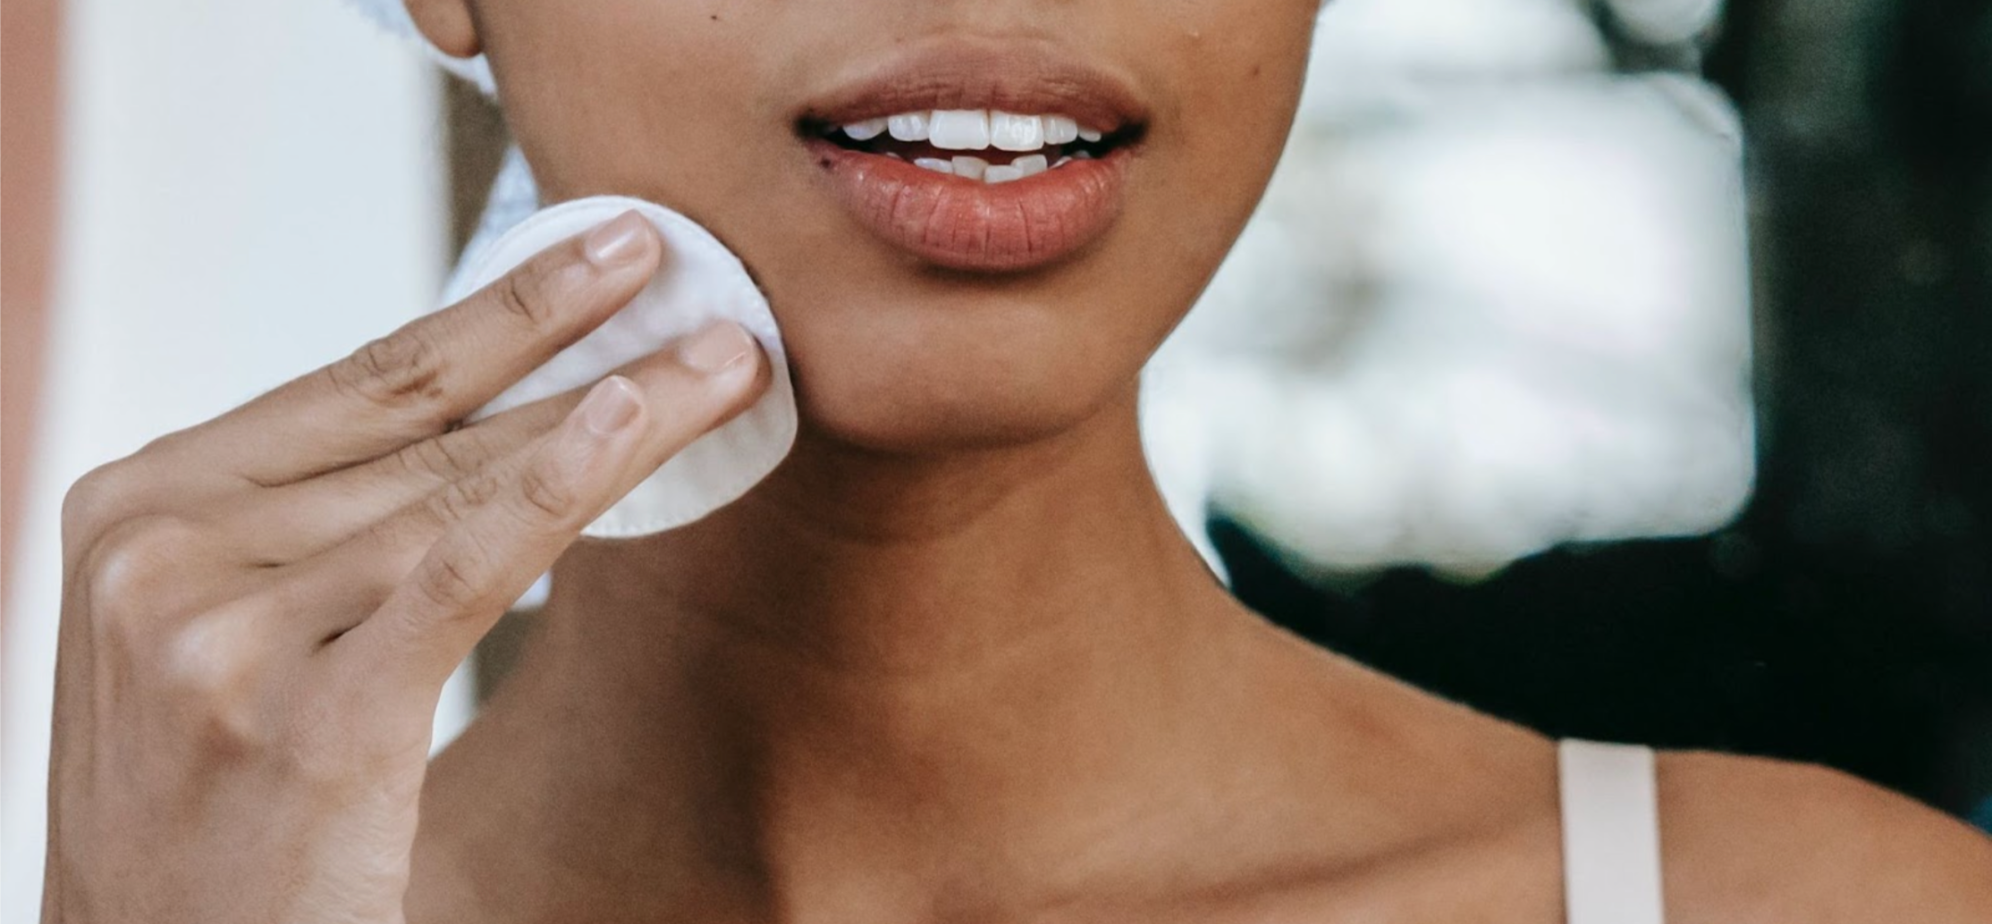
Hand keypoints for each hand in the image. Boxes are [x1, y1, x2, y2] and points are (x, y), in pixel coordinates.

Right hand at [40, 211, 768, 923]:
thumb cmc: (210, 808)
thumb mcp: (223, 632)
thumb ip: (321, 525)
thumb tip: (505, 422)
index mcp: (136, 504)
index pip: (362, 382)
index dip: (501, 310)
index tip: (606, 252)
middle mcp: (163, 548)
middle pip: (424, 424)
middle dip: (574, 338)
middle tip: (689, 269)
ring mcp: (221, 628)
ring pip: (462, 486)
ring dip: (613, 412)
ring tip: (724, 357)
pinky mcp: (304, 715)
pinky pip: (461, 569)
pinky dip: (557, 487)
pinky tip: (632, 421)